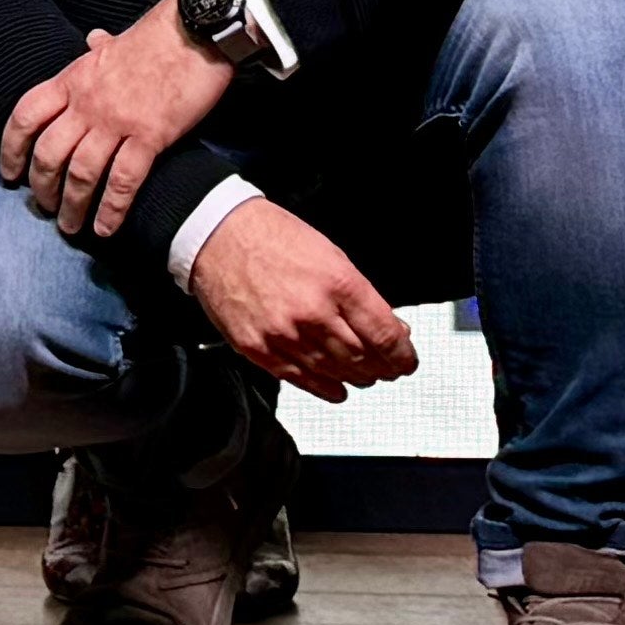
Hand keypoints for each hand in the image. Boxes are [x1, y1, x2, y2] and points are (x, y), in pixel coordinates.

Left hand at [0, 0, 237, 243]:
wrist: (195, 31)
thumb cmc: (157, 37)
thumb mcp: (115, 41)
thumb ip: (99, 47)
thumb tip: (93, 38)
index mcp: (73, 80)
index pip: (26, 116)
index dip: (11, 149)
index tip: (9, 173)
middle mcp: (87, 104)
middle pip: (48, 153)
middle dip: (41, 187)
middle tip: (44, 208)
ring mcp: (117, 121)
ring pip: (81, 173)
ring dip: (72, 206)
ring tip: (70, 227)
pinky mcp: (150, 135)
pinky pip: (123, 180)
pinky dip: (111, 209)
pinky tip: (106, 228)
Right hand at [185, 199, 420, 403]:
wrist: (218, 236)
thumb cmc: (271, 237)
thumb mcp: (330, 254)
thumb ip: (360, 294)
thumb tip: (387, 325)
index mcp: (338, 283)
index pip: (385, 335)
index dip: (403, 355)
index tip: (407, 360)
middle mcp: (314, 313)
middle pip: (364, 359)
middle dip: (383, 368)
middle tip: (389, 368)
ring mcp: (285, 335)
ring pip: (337, 373)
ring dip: (358, 378)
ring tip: (366, 376)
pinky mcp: (260, 349)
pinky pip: (302, 380)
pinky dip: (326, 388)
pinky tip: (336, 388)